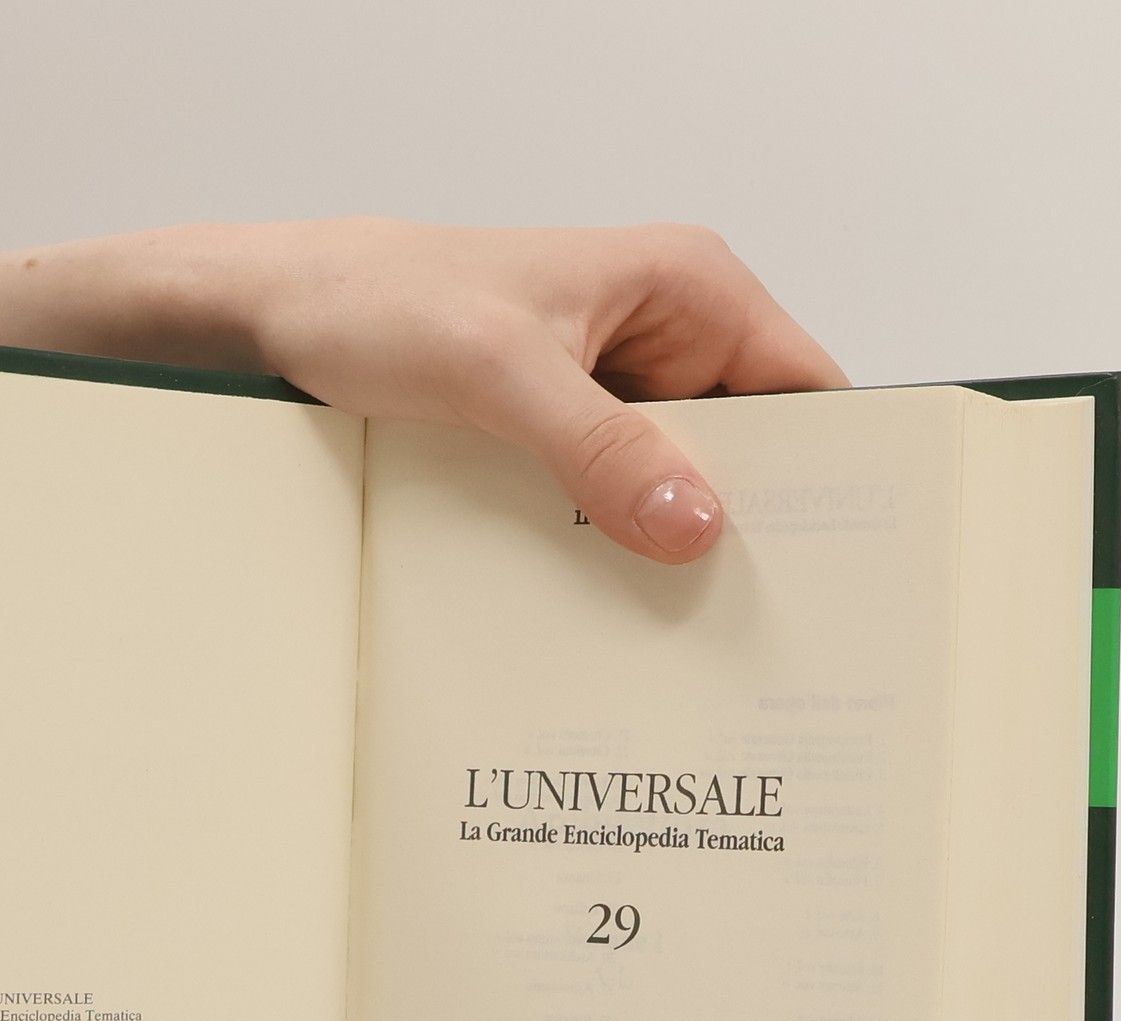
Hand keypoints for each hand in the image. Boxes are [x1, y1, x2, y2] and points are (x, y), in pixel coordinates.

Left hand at [193, 219, 845, 562]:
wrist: (289, 312)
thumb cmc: (385, 302)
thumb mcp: (501, 374)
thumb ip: (601, 448)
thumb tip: (696, 524)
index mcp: (687, 287)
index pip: (803, 388)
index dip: (828, 474)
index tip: (832, 565)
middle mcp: (666, 335)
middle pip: (750, 450)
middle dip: (747, 528)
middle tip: (750, 624)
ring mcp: (616, 389)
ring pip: (680, 484)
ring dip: (672, 546)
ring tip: (683, 633)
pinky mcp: (568, 432)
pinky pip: (617, 497)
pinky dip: (615, 543)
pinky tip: (611, 602)